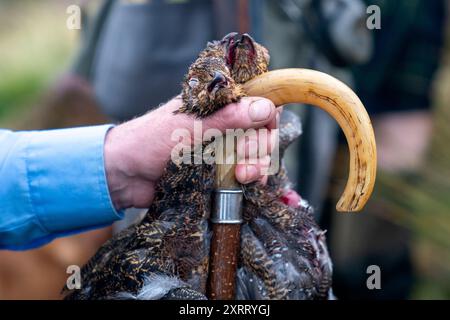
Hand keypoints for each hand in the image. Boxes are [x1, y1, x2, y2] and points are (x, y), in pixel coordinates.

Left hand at [104, 96, 278, 209]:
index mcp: (217, 103)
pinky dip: (251, 178)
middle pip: (262, 129)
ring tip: (244, 177)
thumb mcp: (191, 126)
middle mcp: (224, 122)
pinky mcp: (219, 170)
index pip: (258, 100)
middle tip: (243, 160)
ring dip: (258, 165)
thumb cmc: (151, 141)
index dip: (267, 114)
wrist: (125, 175)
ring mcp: (223, 147)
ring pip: (257, 152)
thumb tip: (266, 108)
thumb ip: (228, 118)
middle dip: (260, 146)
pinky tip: (247, 184)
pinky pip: (246, 172)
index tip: (262, 130)